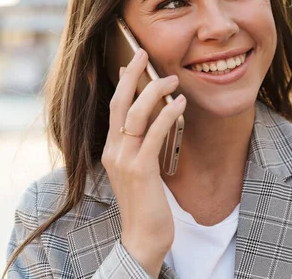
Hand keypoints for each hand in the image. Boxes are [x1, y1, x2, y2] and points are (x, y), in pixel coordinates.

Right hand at [101, 48, 185, 276]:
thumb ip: (140, 146)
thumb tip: (152, 120)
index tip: (132, 63)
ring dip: (154, 91)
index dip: (122, 83)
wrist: (142, 237)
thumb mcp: (139, 170)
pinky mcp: (140, 170)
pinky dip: (167, 114)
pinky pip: (153, 134)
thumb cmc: (146, 203)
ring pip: (135, 114)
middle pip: (118, 103)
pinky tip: (180, 103)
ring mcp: (124, 160)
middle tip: (144, 53)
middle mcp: (113, 151)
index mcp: (111, 149)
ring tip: (171, 79)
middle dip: (131, 75)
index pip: (114, 107)